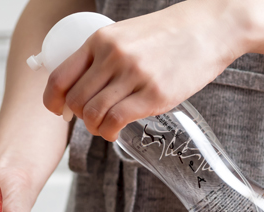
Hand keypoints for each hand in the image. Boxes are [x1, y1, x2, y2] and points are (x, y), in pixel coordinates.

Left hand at [43, 1, 243, 140]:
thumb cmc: (167, 33)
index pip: (60, 77)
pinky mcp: (155, 94)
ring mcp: (134, 75)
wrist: (211, 27)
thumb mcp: (126, 35)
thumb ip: (102, 58)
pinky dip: (109, 132)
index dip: (52, 100)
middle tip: (89, 119)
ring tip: (104, 126)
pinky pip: (117, 121)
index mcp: (101, 40)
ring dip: (94, 127)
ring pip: (93, 114)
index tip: (58, 110)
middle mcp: (113, 56)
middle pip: (76, 100)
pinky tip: (115, 132)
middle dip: (78, 116)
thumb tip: (79, 90)